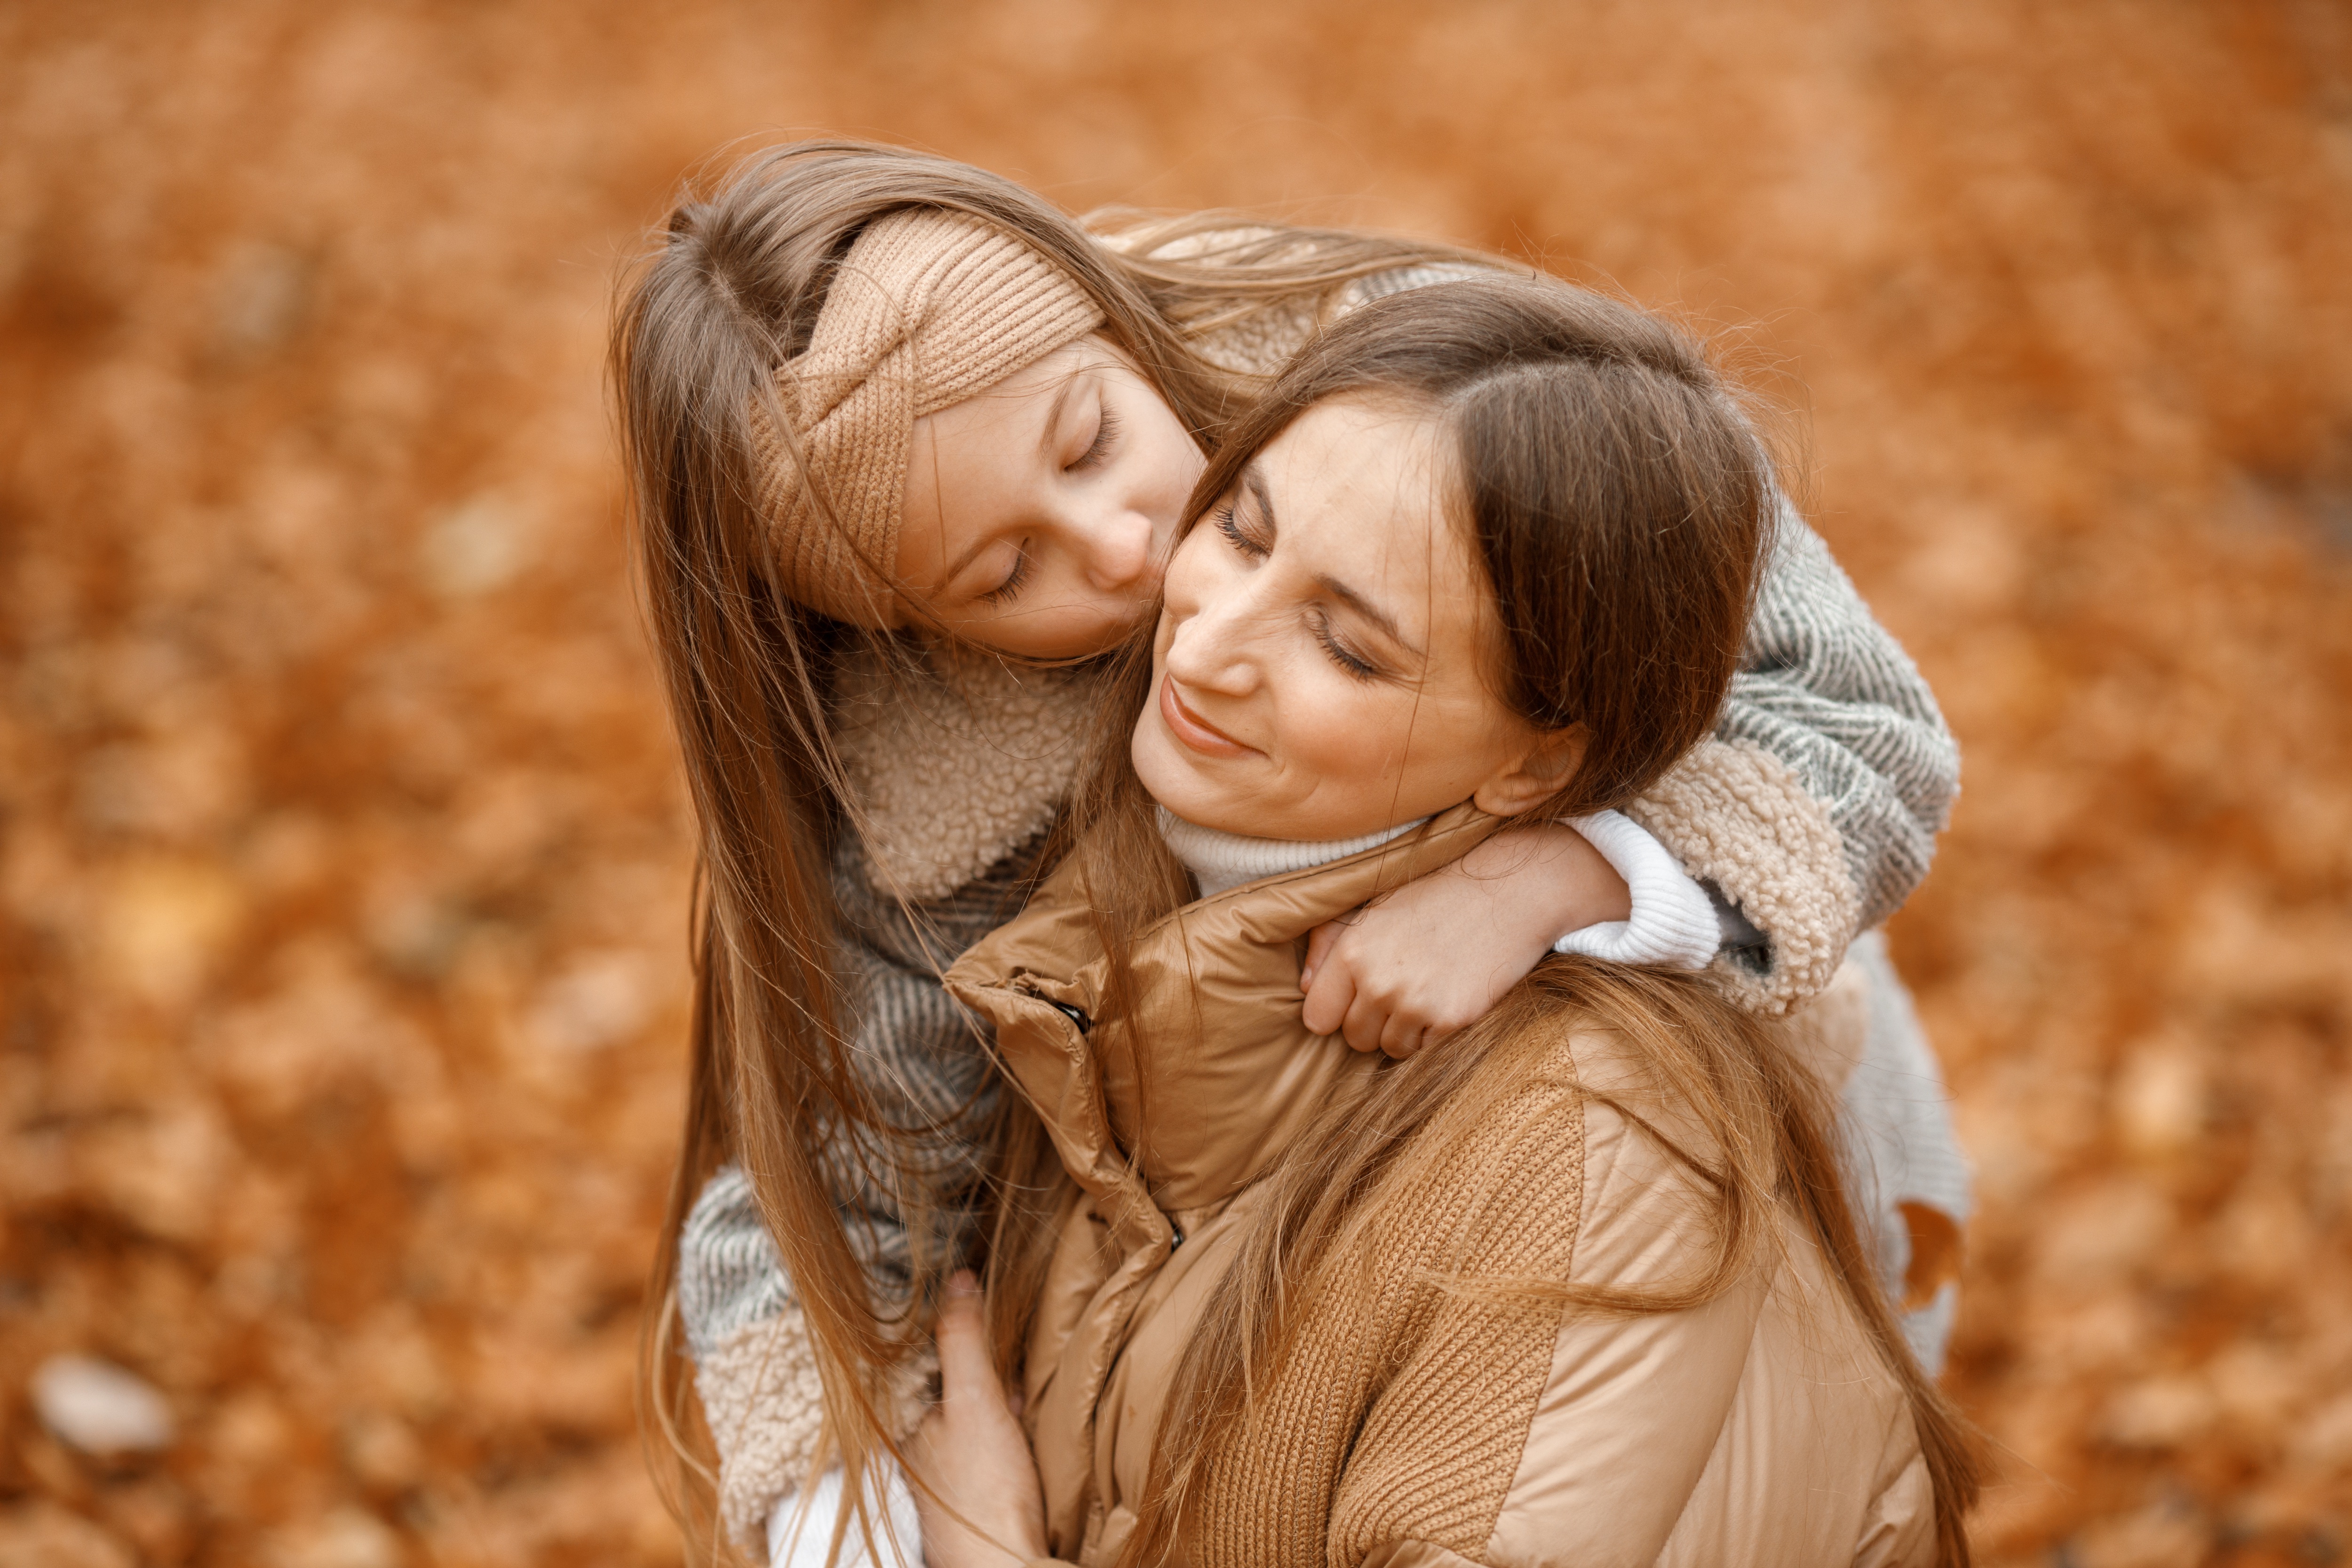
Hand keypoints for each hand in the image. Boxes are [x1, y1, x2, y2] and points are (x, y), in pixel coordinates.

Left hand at [904, 1272, 1047, 1567]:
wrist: (1004, 1564)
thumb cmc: (984, 1491)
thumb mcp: (974, 1399)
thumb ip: (963, 1340)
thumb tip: (958, 1280)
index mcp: (905, 1425)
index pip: (930, 1366)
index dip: (965, 1348)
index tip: (989, 1334)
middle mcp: (916, 1453)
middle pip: (952, 1395)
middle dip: (985, 1381)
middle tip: (1012, 1381)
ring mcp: (941, 1480)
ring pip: (970, 1425)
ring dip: (998, 1412)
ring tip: (1020, 1411)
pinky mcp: (967, 1501)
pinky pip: (986, 1455)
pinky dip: (1005, 1444)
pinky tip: (1023, 1445)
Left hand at [1300, 824, 1629, 1057]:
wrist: (1511, 891)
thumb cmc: (1437, 893)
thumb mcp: (1373, 904)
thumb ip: (1328, 942)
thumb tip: (1303, 988)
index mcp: (1352, 951)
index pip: (1316, 1017)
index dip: (1334, 1010)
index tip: (1353, 998)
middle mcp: (1379, 982)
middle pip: (1353, 1038)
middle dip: (1371, 1020)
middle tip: (1397, 987)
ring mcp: (1416, 1004)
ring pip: (1389, 1049)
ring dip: (1401, 1030)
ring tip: (1422, 990)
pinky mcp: (1452, 1020)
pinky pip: (1424, 1050)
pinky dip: (1432, 1032)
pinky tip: (1446, 995)